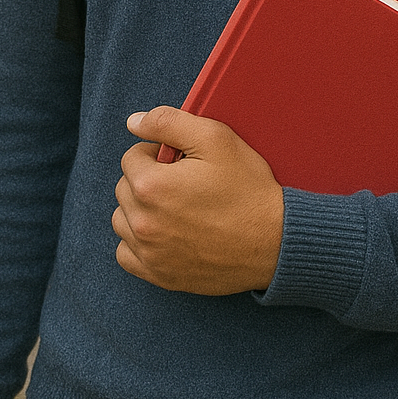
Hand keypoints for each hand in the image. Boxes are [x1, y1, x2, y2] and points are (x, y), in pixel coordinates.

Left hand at [113, 106, 283, 294]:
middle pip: (124, 188)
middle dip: (147, 179)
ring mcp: (150, 253)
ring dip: (139, 209)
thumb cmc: (247, 188)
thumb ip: (168, 122)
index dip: (157, 153)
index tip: (181, 161)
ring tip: (174, 206)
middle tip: (182, 182)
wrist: (275, 241)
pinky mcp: (160, 276)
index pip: (131, 157)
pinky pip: (127, 255)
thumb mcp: (215, 138)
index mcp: (152, 186)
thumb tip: (133, 122)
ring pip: (122, 220)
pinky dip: (138, 243)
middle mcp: (144, 223)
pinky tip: (163, 233)